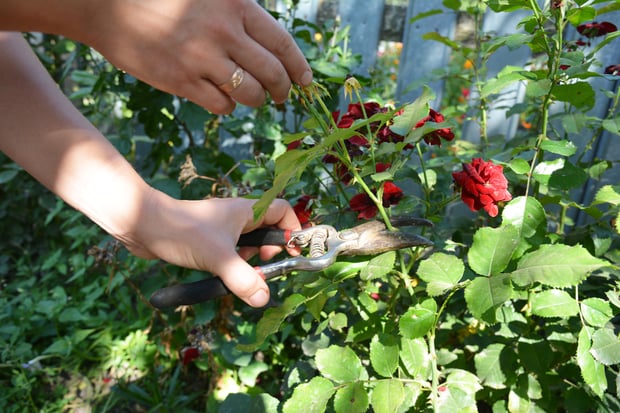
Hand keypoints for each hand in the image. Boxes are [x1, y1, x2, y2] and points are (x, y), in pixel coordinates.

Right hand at [83, 0, 312, 112]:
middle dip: (283, 90)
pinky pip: (222, 106)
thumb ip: (240, 17)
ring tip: (252, 97)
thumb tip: (273, 49)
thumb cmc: (163, 0)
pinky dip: (228, 107)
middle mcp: (223, 31)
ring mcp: (201, 58)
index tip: (306, 81)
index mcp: (235, 5)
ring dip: (257, 100)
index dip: (299, 67)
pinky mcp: (181, 81)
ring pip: (250, 94)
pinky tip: (222, 98)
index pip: (282, 43)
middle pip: (272, 73)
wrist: (108, 7)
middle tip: (282, 96)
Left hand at [123, 194, 301, 306]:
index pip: (282, 211)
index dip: (292, 230)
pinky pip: (228, 254)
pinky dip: (230, 267)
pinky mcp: (205, 242)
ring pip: (247, 246)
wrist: (143, 225)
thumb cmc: (182, 231)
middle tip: (263, 267)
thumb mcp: (218, 258)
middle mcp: (235, 217)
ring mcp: (220, 229)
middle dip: (269, 252)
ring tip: (241, 275)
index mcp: (245, 211)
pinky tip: (221, 278)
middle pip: (266, 232)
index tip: (291, 252)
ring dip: (248, 262)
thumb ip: (243, 280)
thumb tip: (263, 299)